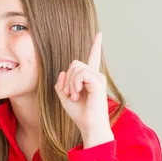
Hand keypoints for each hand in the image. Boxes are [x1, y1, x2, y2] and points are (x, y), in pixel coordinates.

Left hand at [55, 32, 113, 147]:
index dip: (96, 46)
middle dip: (67, 78)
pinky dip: (75, 84)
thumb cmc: (79, 114)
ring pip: (77, 68)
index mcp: (90, 78)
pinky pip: (81, 74)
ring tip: (74, 95)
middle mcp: (96, 75)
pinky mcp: (98, 82)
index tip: (99, 34)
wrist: (89, 126)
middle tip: (69, 93)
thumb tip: (63, 72)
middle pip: (75, 63)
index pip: (93, 58)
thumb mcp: (65, 97)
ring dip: (70, 83)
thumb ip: (62, 84)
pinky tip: (77, 94)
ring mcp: (98, 78)